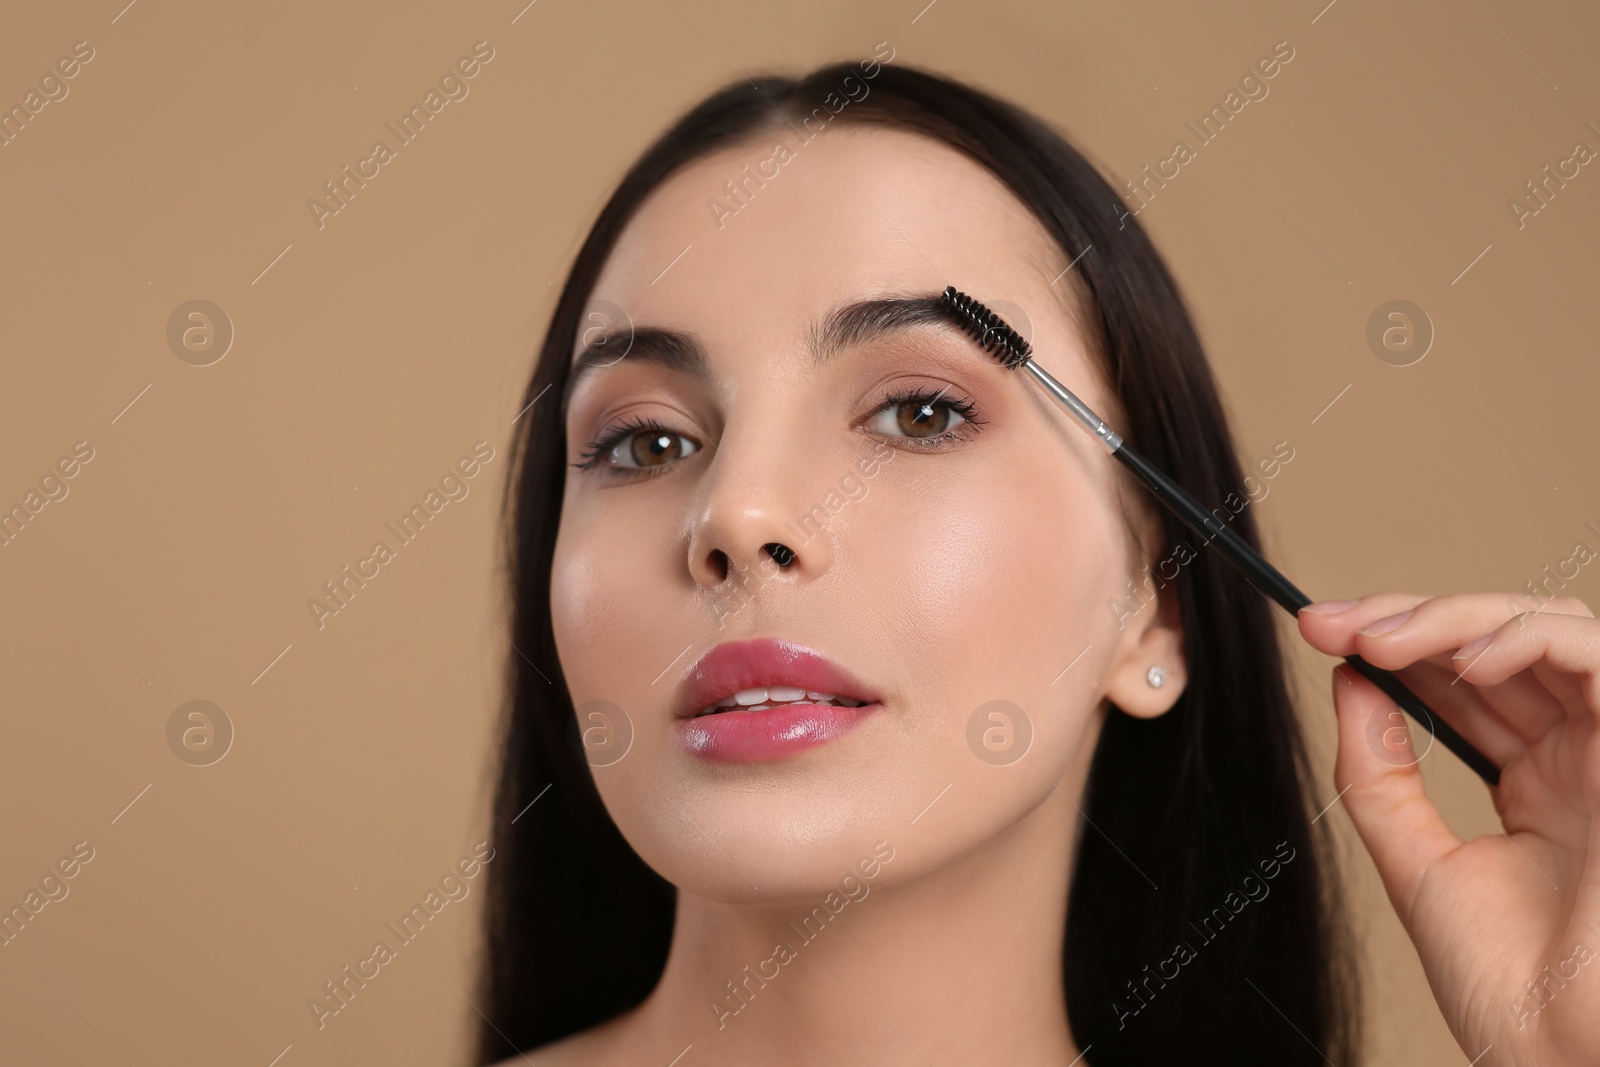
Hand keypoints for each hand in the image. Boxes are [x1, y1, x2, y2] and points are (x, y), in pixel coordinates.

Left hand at [1297, 592, 1599, 1066]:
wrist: (1560, 1052)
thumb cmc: (1510, 987)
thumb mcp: (1419, 862)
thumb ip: (1380, 775)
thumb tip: (1348, 683)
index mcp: (1539, 782)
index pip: (1465, 679)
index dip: (1395, 642)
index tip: (1318, 631)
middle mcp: (1582, 755)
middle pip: (1496, 642)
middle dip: (1404, 618)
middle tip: (1326, 622)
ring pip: (1545, 629)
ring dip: (1453, 618)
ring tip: (1378, 638)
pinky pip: (1597, 654)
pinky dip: (1528, 637)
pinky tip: (1461, 659)